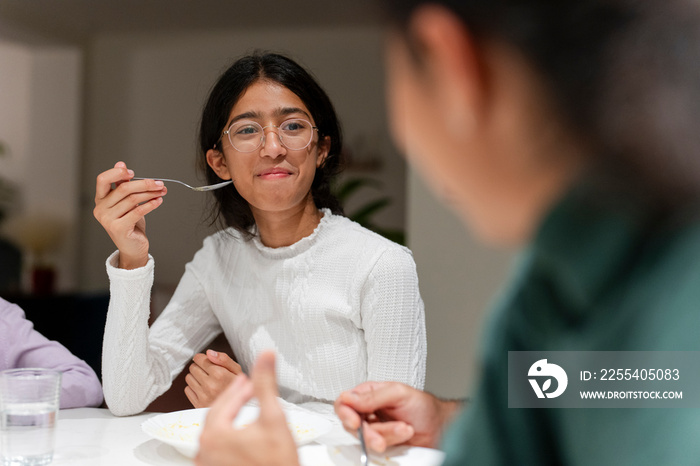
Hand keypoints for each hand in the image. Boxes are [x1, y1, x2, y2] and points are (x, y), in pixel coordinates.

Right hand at [93, 161, 167, 268]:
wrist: (132, 247)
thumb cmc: (130, 223)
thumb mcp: (126, 202)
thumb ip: (122, 185)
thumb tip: (121, 164)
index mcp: (100, 199)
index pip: (102, 179)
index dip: (117, 173)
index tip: (132, 172)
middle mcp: (100, 209)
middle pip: (123, 188)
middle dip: (144, 184)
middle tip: (159, 183)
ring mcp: (108, 219)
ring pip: (132, 199)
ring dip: (151, 194)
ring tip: (161, 192)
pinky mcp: (118, 228)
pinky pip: (137, 211)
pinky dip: (150, 205)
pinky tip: (158, 201)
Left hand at [185, 349, 242, 407]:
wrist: (238, 406)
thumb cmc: (239, 387)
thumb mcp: (237, 370)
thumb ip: (223, 359)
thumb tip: (209, 353)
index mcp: (219, 374)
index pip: (199, 359)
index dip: (202, 358)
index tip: (207, 361)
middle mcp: (210, 385)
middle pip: (192, 368)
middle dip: (199, 367)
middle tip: (209, 372)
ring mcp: (203, 396)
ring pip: (188, 378)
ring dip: (195, 377)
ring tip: (206, 380)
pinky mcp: (198, 404)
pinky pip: (187, 390)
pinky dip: (193, 388)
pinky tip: (203, 389)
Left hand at [195, 352, 298, 465]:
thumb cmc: (277, 464)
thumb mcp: (274, 417)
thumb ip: (266, 384)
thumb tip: (265, 357)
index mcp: (214, 434)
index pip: (225, 401)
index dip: (242, 388)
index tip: (251, 381)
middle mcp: (205, 451)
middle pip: (216, 415)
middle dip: (233, 400)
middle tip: (246, 388)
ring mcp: (208, 464)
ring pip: (215, 432)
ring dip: (229, 417)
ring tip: (242, 406)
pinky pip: (217, 448)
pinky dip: (228, 435)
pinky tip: (240, 432)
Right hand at [334, 381, 460, 452]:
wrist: (439, 427)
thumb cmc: (423, 406)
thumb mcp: (399, 393)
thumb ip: (372, 396)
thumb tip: (348, 397)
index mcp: (369, 393)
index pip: (345, 402)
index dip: (346, 413)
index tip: (355, 422)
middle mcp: (369, 411)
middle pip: (353, 424)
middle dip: (370, 432)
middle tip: (382, 437)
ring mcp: (375, 428)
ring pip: (365, 437)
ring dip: (386, 435)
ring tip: (404, 429)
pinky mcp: (381, 442)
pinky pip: (375, 447)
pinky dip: (390, 443)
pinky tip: (402, 435)